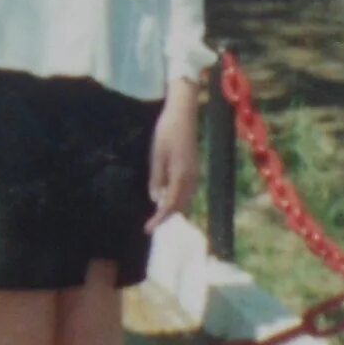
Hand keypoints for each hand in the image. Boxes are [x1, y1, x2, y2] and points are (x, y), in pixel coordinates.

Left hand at [147, 87, 201, 232]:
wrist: (183, 115)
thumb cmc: (166, 133)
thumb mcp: (156, 156)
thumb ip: (157, 179)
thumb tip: (156, 200)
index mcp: (181, 177)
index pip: (170, 206)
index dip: (159, 219)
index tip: (148, 229)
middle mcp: (191, 179)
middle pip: (180, 205)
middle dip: (166, 217)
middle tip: (150, 224)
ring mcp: (195, 173)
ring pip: (185, 199)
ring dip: (172, 208)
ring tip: (157, 215)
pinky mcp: (194, 168)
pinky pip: (187, 190)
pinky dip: (177, 198)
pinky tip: (167, 197)